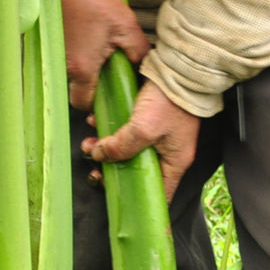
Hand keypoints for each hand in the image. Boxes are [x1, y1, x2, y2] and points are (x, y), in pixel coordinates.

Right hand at [61, 0, 148, 110]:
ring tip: (102, 60)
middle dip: (91, 91)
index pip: (84, 103)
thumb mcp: (126, 26)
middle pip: (76, 92)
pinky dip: (79, 61)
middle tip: (108, 79)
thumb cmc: (96, 3)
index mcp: (84, 68)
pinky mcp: (55, 45)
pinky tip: (91, 48)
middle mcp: (67, 67)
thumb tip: (145, 66)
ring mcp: (58, 57)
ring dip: (85, 75)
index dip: (95, 106)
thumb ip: (138, 51)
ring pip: (72, 78)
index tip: (108, 98)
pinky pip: (67, 63)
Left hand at [83, 81, 198, 200]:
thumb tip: (98, 155)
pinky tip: (97, 121)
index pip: (159, 195)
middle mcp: (169, 153)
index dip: (137, 201)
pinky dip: (112, 130)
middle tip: (93, 165)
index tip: (115, 200)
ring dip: (107, 148)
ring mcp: (160, 136)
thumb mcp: (142, 128)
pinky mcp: (151, 119)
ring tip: (90, 140)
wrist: (179, 67)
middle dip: (112, 169)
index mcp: (175, 162)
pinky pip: (128, 132)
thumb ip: (120, 147)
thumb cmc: (168, 101)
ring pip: (129, 151)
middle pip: (137, 172)